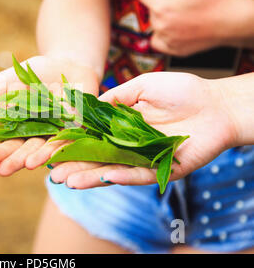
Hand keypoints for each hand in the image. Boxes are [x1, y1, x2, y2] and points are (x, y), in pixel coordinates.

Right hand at [0, 55, 99, 175]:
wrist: (66, 62)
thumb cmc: (29, 75)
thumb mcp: (1, 86)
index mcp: (15, 129)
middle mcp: (35, 136)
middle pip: (20, 149)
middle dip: (9, 158)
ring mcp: (56, 134)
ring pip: (43, 148)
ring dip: (33, 157)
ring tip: (24, 165)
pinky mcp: (78, 128)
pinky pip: (69, 139)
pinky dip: (61, 147)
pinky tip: (53, 156)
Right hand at [50, 71, 237, 188]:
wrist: (217, 103)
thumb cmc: (182, 91)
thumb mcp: (142, 86)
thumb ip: (115, 98)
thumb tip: (87, 108)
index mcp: (123, 128)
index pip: (91, 138)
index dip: (72, 144)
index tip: (51, 147)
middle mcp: (130, 146)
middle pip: (97, 158)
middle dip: (74, 166)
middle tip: (51, 173)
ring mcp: (145, 159)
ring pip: (113, 170)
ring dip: (91, 177)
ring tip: (67, 181)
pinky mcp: (164, 169)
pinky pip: (140, 174)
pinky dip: (122, 176)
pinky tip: (104, 177)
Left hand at [136, 0, 253, 55]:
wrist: (235, 21)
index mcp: (162, 8)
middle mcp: (161, 27)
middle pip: (149, 8)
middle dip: (160, 0)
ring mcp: (167, 40)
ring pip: (154, 23)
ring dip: (163, 16)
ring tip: (183, 12)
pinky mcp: (173, 50)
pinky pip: (158, 40)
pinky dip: (164, 33)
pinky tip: (179, 26)